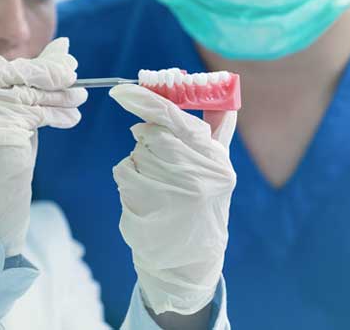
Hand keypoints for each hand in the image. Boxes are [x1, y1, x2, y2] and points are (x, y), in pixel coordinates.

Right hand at [0, 38, 86, 255]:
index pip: (0, 65)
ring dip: (61, 94)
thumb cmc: (1, 165)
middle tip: (76, 74)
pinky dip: (58, 113)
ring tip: (80, 97)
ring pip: (29, 91)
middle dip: (51, 72)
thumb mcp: (14, 118)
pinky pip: (36, 111)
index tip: (65, 58)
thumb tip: (61, 50)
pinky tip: (71, 118)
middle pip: (16, 73)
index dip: (37, 62)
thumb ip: (29, 86)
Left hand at [110, 84, 236, 315]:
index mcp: (216, 161)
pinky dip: (129, 174)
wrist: (189, 258)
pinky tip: (145, 191)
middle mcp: (196, 177)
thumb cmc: (204, 203)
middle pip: (154, 134)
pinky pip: (124, 170)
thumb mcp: (220, 168)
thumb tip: (226, 90)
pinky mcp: (144, 206)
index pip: (178, 121)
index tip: (123, 90)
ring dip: (140, 157)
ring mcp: (168, 193)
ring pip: (138, 151)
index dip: (149, 101)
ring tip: (158, 179)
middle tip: (149, 140)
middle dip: (148, 133)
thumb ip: (219, 130)